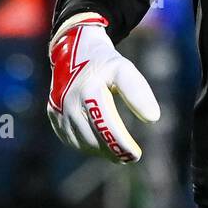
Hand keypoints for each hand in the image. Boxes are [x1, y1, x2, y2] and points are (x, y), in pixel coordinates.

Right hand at [46, 14, 159, 162]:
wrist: (73, 51)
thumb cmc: (105, 63)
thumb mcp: (124, 69)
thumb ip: (138, 91)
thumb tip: (153, 118)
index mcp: (90, 90)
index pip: (107, 126)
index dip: (121, 144)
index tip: (136, 155)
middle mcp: (71, 101)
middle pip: (94, 138)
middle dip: (114, 151)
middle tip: (131, 157)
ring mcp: (59, 109)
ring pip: (82, 142)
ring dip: (101, 150)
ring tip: (118, 151)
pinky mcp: (53, 114)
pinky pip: (71, 139)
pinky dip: (87, 145)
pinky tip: (100, 144)